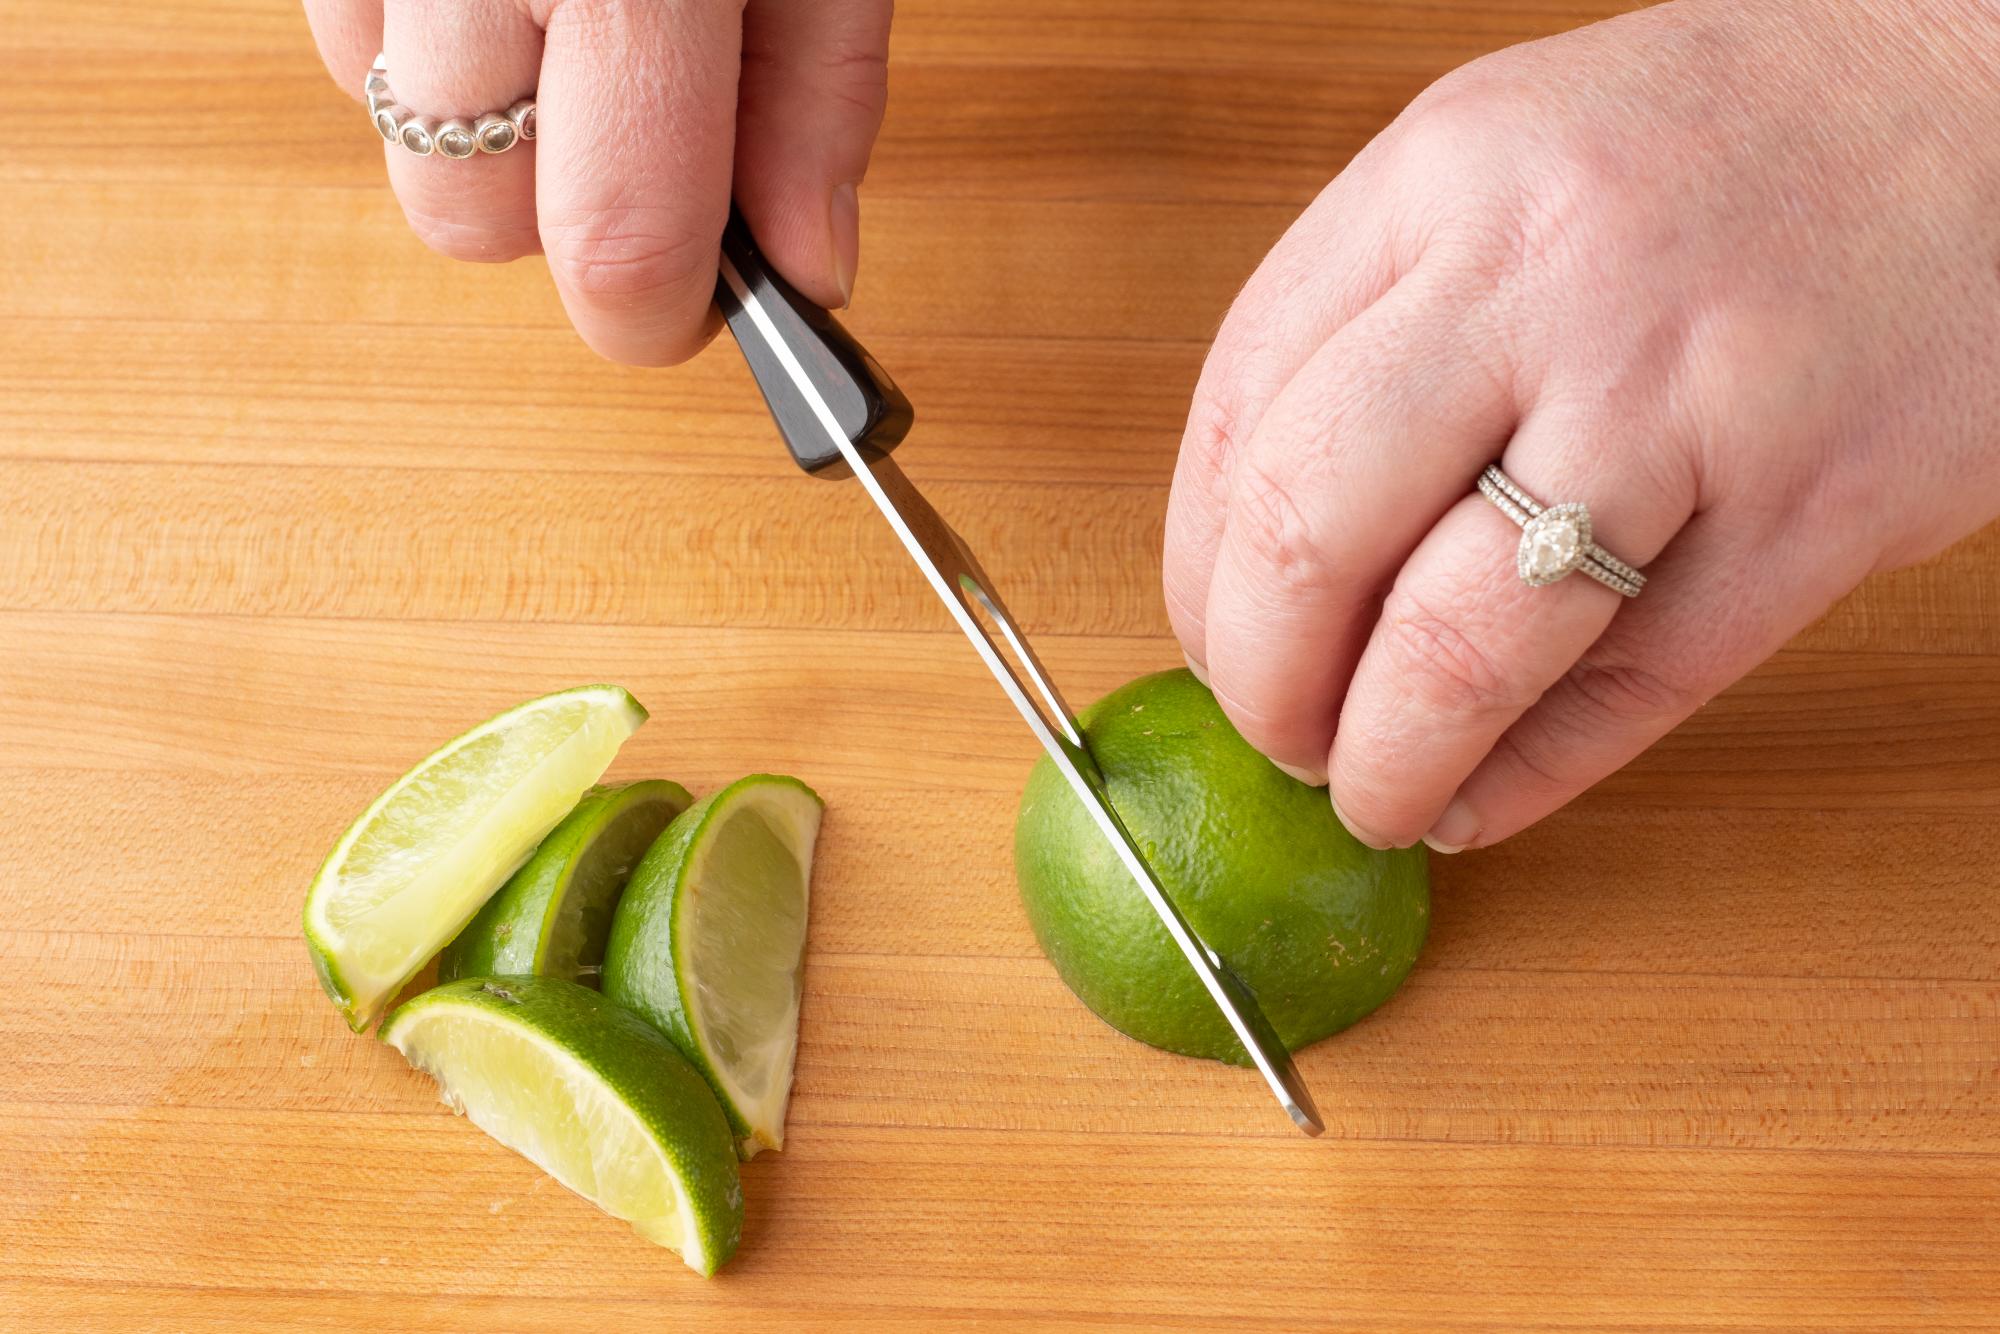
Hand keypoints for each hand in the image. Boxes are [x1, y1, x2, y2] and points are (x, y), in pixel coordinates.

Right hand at [304, 0, 890, 364]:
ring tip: (577, 28)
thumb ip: (820, 96)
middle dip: (565, 227)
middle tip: (649, 142)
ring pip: (397, 139)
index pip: (616, 241)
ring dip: (489, 132)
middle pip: (469, 224)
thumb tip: (807, 271)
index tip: (706, 304)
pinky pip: (346, 40)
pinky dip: (426, 45)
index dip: (666, 312)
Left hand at [1164, 0, 1999, 851]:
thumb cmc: (1736, 151)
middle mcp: (1545, 276)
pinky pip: (1623, 694)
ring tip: (1376, 795)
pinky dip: (1524, 778)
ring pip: (1454, 644)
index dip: (1200, 574)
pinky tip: (1481, 797)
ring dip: (1383, 762)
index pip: (1235, 414)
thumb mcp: (1517, 168)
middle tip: (1281, 736)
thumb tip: (1263, 557)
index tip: (1216, 641)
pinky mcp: (1813, 512)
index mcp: (1443, 178)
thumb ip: (1385, 325)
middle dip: (1261, 683)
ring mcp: (1684, 396)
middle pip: (1305, 532)